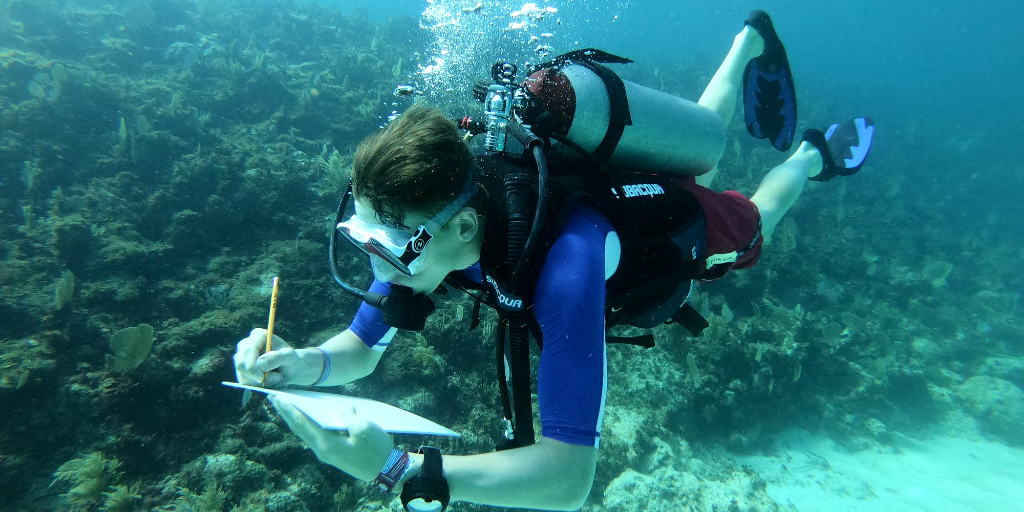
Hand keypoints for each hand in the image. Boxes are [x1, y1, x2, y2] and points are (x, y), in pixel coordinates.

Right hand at [234, 328, 307, 386]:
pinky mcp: (241, 370)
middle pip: (241, 364)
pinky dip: (257, 385)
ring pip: (242, 374)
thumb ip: (277, 358)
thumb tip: (260, 363)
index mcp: (257, 335)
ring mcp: (241, 357)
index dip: (252, 366)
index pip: (249, 350)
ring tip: (275, 377)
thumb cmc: (289, 359)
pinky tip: (268, 381)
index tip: (261, 378)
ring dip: (259, 381)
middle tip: (273, 379)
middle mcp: (246, 344)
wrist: (289, 368)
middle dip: (255, 376)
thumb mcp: (289, 357)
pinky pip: (244, 381)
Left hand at [269, 395, 393, 481]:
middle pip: (299, 429)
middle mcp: (322, 449)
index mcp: (326, 444)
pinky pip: (315, 435)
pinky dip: (306, 424)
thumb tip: (342, 409)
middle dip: (286, 413)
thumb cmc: (376, 449)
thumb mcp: (364, 428)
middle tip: (273, 399)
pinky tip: (307, 418)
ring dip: (294, 419)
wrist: (385, 470)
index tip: (277, 398)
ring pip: (305, 433)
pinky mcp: (334, 453)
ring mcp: (327, 453)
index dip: (289, 409)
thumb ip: (348, 416)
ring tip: (286, 406)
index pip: (302, 423)